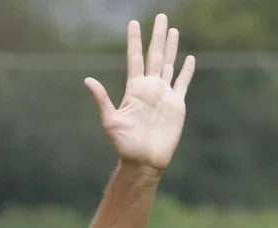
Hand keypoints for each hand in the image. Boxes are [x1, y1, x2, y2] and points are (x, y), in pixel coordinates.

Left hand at [84, 14, 195, 172]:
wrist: (144, 161)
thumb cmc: (125, 145)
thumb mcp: (111, 121)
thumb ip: (101, 100)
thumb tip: (87, 80)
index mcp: (135, 89)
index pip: (135, 58)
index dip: (134, 41)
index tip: (133, 23)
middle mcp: (150, 88)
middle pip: (155, 56)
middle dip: (157, 36)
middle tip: (160, 16)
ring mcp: (164, 95)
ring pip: (169, 64)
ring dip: (171, 47)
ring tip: (173, 30)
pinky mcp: (176, 105)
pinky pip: (183, 83)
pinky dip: (187, 71)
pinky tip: (189, 58)